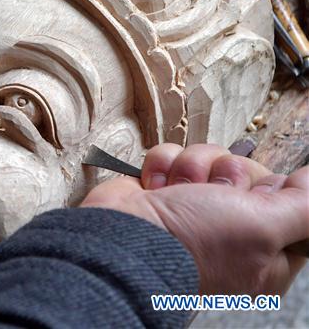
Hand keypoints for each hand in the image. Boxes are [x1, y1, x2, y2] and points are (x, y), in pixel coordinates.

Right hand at [82, 144, 307, 295]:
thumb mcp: (262, 226)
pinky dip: (162, 166)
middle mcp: (229, 232)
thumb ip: (302, 205)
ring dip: (190, 168)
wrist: (121, 239)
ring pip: (208, 160)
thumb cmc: (190, 244)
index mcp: (262, 253)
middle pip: (247, 174)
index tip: (255, 196)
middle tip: (214, 193)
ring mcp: (192, 209)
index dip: (270, 190)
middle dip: (227, 173)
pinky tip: (155, 187)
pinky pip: (173, 157)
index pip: (286, 203)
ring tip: (177, 192)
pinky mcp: (160, 191)